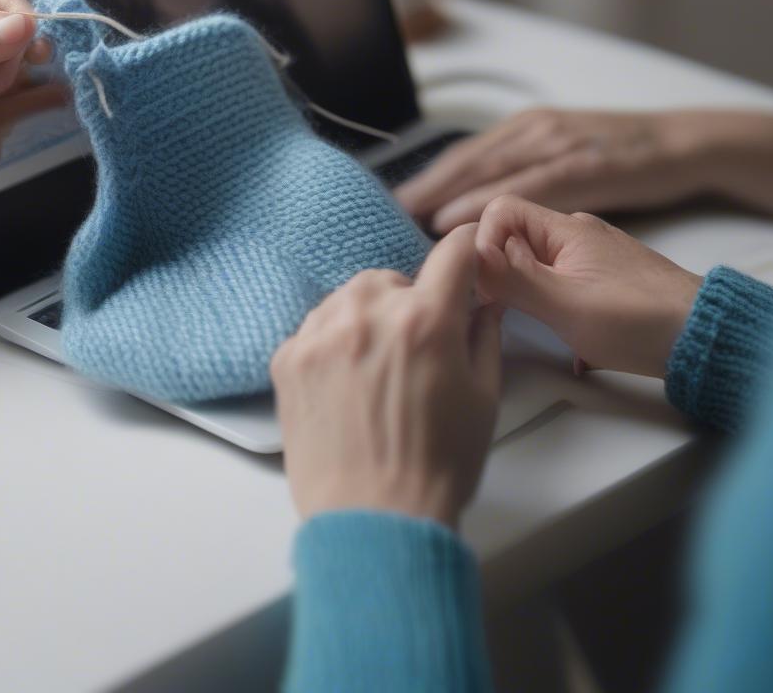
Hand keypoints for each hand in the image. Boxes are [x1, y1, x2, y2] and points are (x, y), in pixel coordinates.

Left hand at [271, 224, 501, 530]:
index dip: (465, 251)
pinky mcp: (286, 359)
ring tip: (373, 368)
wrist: (374, 521)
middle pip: (391, 277)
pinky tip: (343, 383)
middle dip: (407, 301)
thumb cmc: (439, 465)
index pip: (451, 253)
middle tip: (414, 347)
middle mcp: (367, 315)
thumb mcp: (484, 399)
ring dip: (364, 318)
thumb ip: (485, 337)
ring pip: (347, 298)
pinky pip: (312, 328)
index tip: (464, 259)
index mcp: (425, 321)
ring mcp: (319, 335)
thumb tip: (485, 303)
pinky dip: (330, 343)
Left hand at [397, 108, 705, 233]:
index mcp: (523, 129)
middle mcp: (532, 131)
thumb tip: (478, 208)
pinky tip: (457, 216)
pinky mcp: (583, 164)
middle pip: (465, 159)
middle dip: (424, 185)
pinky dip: (486, 200)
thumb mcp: (561, 157)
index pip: (463, 154)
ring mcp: (556, 144)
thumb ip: (521, 175)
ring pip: (488, 168)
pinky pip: (524, 185)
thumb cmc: (618, 156)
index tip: (393, 201)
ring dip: (444, 192)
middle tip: (387, 212)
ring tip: (410, 216)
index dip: (426, 177)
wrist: (682, 142)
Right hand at [476, 195, 701, 377]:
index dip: (481, 242)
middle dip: (498, 272)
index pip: (499, 211)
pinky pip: (556, 282)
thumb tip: (469, 256)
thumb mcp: (565, 304)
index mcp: (564, 228)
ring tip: (537, 323)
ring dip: (524, 293)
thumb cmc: (641, 320)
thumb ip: (512, 278)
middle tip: (503, 308)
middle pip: (512, 238)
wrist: (706, 339)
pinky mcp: (602, 280)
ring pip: (533, 263)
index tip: (485, 281)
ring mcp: (590, 257)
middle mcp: (574, 234)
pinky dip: (549, 306)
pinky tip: (567, 338)